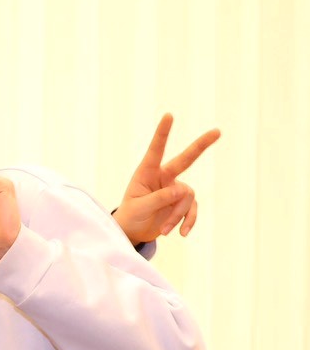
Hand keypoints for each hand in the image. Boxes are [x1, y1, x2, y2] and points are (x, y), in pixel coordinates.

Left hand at [113, 116, 218, 242]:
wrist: (134, 231)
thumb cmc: (131, 216)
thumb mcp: (140, 208)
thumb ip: (159, 198)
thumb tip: (183, 190)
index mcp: (147, 172)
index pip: (156, 150)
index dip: (163, 133)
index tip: (169, 115)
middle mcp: (164, 177)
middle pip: (186, 159)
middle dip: (201, 145)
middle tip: (217, 131)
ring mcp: (175, 189)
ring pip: (186, 197)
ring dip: (176, 216)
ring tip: (164, 230)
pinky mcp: (182, 203)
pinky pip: (191, 210)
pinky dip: (187, 221)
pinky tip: (181, 233)